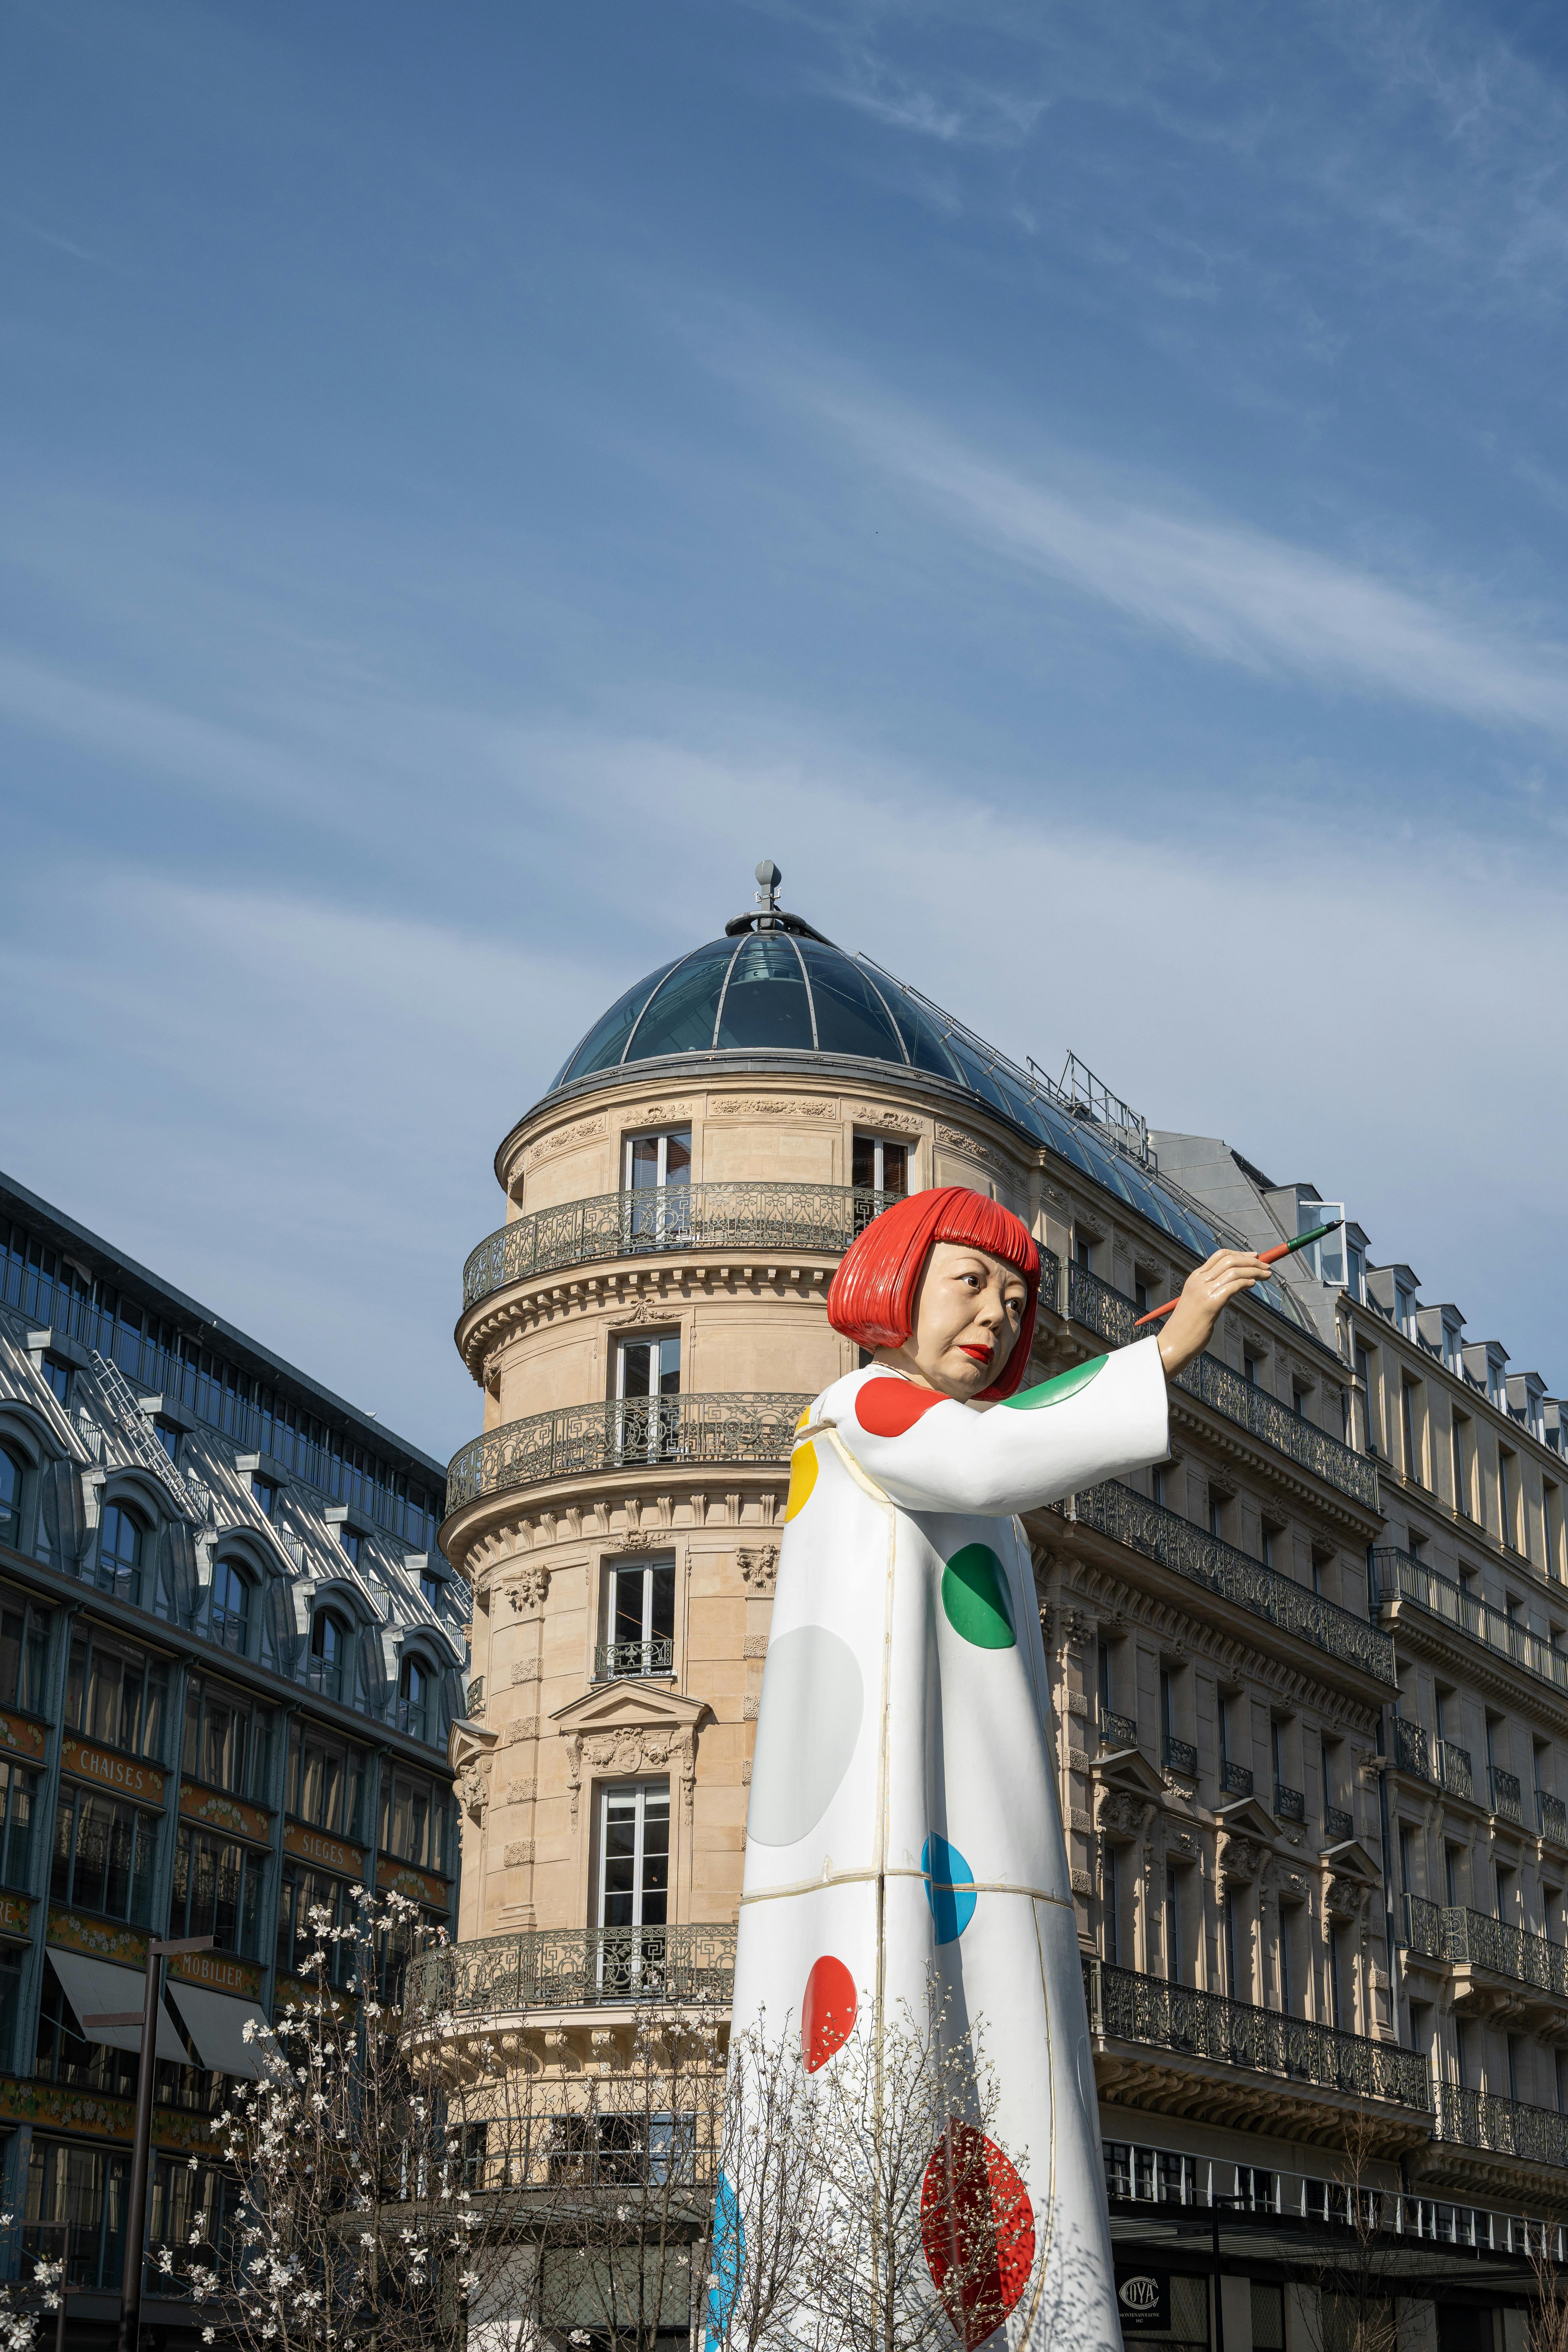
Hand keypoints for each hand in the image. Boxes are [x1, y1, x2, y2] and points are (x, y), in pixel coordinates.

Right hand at [1156, 1249, 1273, 1376]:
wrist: (1174, 1342)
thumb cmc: (1188, 1325)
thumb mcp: (1199, 1300)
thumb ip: (1213, 1289)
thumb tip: (1235, 1284)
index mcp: (1195, 1277)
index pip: (1220, 1255)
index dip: (1240, 1253)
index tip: (1255, 1257)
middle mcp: (1198, 1281)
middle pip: (1229, 1260)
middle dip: (1251, 1261)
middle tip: (1266, 1266)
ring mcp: (1203, 1291)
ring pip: (1233, 1271)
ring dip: (1254, 1271)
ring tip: (1266, 1275)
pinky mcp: (1210, 1304)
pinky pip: (1233, 1286)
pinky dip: (1246, 1282)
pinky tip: (1253, 1284)